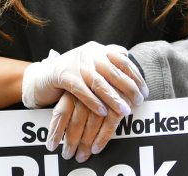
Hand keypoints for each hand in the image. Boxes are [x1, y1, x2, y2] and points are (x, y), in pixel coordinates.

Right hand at [22, 42, 147, 116]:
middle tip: (138, 102)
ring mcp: (75, 63)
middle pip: (114, 72)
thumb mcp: (92, 67)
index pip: (123, 61)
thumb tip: (132, 70)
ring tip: (125, 111)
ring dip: (113, 98)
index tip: (145, 92)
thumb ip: (109, 66)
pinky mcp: (63, 75)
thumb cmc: (72, 76)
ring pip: (99, 82)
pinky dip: (93, 102)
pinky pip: (81, 90)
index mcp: (99, 50)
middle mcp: (89, 53)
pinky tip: (102, 112)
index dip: (136, 77)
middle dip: (128, 88)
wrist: (42, 77)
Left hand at [48, 91, 126, 160]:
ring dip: (86, 143)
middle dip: (71, 141)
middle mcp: (88, 91)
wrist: (119, 67)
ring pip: (92, 123)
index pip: (61, 112)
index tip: (51, 146)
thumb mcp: (78, 91)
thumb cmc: (94, 85)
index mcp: (74, 87)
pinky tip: (96, 149)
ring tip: (81, 157)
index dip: (55, 131)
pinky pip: (110, 123)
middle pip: (76, 121)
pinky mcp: (119, 101)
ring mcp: (105, 96)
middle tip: (67, 155)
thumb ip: (69, 106)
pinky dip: (102, 137)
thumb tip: (55, 129)